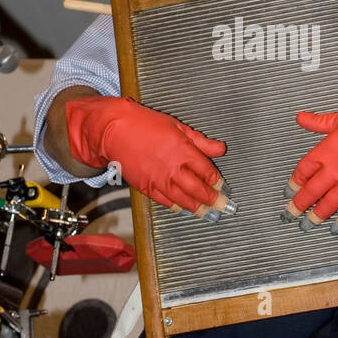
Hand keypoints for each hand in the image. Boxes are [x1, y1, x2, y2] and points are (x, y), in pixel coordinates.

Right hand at [65, 95, 227, 214]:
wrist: (115, 131)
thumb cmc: (144, 124)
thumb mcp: (178, 127)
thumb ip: (201, 141)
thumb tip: (220, 148)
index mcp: (184, 151)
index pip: (207, 172)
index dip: (217, 181)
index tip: (222, 186)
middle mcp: (173, 169)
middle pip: (198, 189)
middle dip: (212, 199)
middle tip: (221, 206)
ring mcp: (159, 180)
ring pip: (183, 200)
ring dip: (196, 207)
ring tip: (206, 213)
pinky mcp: (146, 187)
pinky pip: (164, 201)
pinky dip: (175, 206)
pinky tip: (182, 208)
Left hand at [286, 87, 337, 227]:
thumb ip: (318, 122)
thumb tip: (301, 118)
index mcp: (325, 152)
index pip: (303, 171)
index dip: (294, 182)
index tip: (288, 191)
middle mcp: (334, 170)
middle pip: (311, 192)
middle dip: (298, 205)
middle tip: (290, 215)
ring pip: (328, 204)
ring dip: (317, 216)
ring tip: (308, 225)